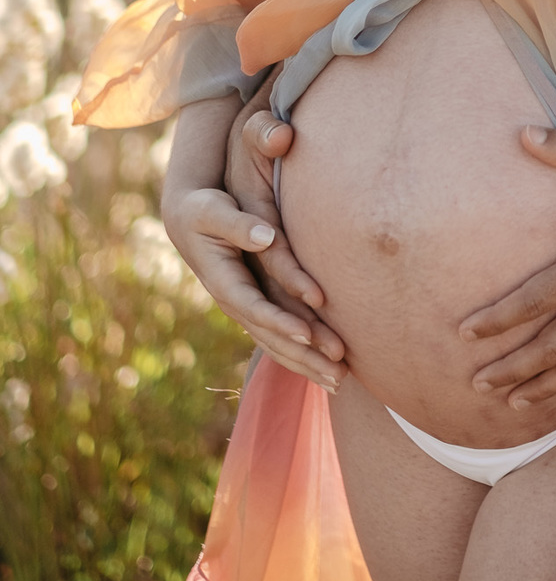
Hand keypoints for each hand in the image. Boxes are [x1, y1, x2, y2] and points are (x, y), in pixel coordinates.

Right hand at [222, 97, 348, 387]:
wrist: (188, 211)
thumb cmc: (207, 199)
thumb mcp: (215, 200)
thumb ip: (239, 213)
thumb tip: (268, 234)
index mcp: (219, 273)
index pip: (251, 303)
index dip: (280, 319)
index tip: (310, 332)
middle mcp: (231, 295)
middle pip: (266, 332)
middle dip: (302, 352)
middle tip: (338, 367)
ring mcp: (243, 303)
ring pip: (274, 341)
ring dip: (306, 363)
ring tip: (342, 381)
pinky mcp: (257, 304)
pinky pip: (279, 337)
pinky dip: (303, 356)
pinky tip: (333, 372)